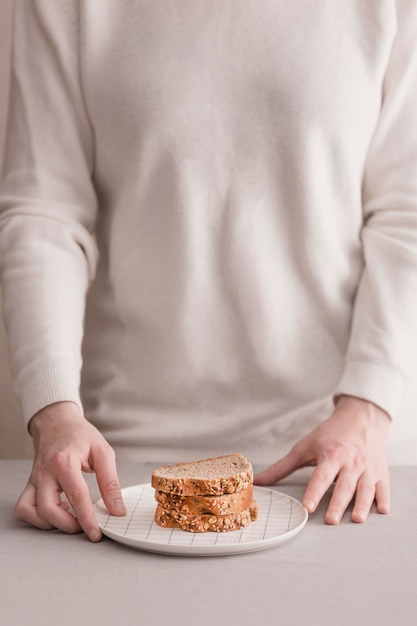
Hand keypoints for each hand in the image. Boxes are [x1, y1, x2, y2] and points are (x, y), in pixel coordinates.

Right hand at [15, 401, 125, 540]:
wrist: (58, 422)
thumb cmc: (80, 436)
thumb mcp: (103, 452)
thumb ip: (110, 482)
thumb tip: (116, 509)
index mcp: (65, 461)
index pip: (77, 496)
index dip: (87, 519)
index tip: (96, 534)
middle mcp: (45, 471)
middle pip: (48, 509)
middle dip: (68, 525)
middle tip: (85, 526)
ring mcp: (35, 478)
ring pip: (32, 511)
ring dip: (52, 523)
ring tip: (71, 518)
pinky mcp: (30, 483)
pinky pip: (24, 507)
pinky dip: (37, 518)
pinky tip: (56, 511)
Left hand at [254, 395, 390, 523]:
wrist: (362, 416)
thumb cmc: (330, 434)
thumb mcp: (305, 447)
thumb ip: (282, 467)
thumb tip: (258, 481)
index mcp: (331, 455)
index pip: (321, 476)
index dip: (314, 492)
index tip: (307, 507)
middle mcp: (351, 462)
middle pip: (344, 486)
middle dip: (338, 504)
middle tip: (331, 520)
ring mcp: (368, 468)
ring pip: (365, 489)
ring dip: (362, 505)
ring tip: (356, 520)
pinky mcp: (381, 472)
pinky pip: (384, 488)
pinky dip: (384, 500)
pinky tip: (381, 511)